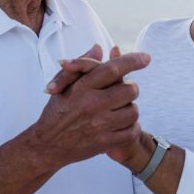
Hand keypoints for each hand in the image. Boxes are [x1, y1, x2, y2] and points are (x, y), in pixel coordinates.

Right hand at [28, 46, 148, 168]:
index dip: (132, 61)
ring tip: (119, 110)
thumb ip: (83, 66)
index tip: (145, 57)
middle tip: (122, 93)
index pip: (112, 69)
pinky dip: (131, 128)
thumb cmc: (56, 113)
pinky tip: (121, 125)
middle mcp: (92, 104)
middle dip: (130, 89)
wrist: (47, 145)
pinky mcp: (104, 142)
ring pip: (133, 111)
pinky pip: (131, 131)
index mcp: (82, 87)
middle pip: (130, 89)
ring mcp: (99, 125)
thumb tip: (99, 48)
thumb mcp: (64, 86)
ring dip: (130, 109)